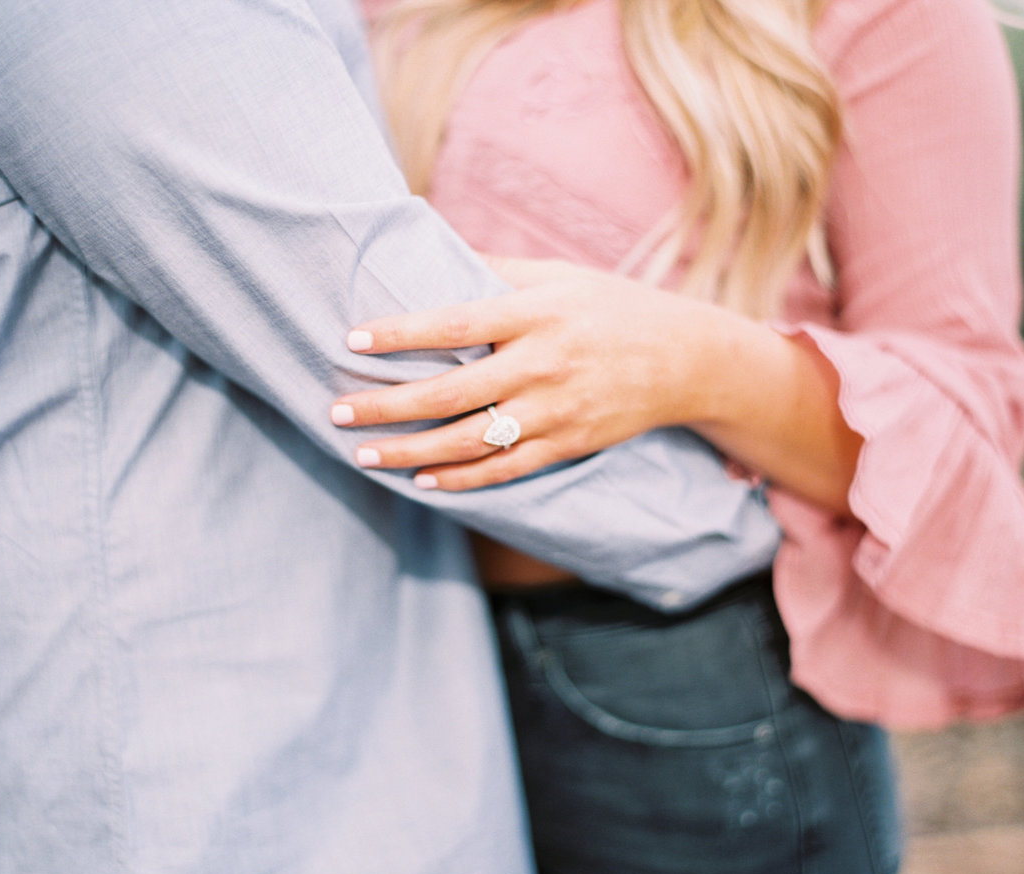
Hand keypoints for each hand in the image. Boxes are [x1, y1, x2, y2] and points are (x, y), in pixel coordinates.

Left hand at [330, 257, 725, 490]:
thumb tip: (432, 244)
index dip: (401, 333)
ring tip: (363, 453)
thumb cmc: (613, 307)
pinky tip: (421, 479)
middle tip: (337, 410)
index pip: (455, 322)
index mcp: (537, 312)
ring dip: (410, 451)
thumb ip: (496, 269)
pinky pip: (505, 469)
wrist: (686, 360)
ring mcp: (557, 411)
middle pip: (450, 392)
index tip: (352, 340)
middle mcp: (543, 363)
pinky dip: (461, 479)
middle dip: (387, 405)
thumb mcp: (560, 274)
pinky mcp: (568, 444)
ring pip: (469, 441)